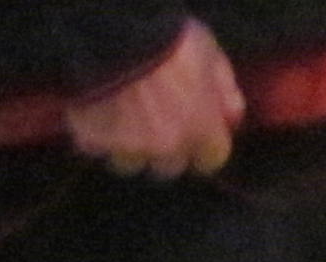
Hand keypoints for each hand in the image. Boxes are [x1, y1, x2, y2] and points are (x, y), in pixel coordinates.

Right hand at [69, 24, 242, 176]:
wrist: (111, 31)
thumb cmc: (166, 37)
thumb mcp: (209, 53)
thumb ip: (225, 90)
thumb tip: (232, 117)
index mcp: (201, 130)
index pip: (211, 160)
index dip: (202, 147)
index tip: (193, 134)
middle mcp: (168, 148)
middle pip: (169, 166)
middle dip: (164, 149)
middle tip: (153, 122)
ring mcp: (128, 148)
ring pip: (130, 163)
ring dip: (128, 148)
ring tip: (121, 120)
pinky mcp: (93, 141)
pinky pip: (95, 147)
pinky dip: (95, 135)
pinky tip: (95, 113)